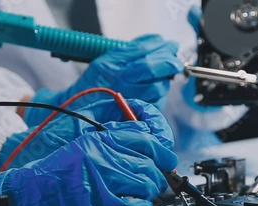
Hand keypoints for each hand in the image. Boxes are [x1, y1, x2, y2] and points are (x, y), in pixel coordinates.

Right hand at [0, 105, 177, 205]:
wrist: (35, 189)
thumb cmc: (62, 168)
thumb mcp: (88, 142)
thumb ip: (117, 139)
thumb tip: (148, 139)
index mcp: (103, 139)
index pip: (146, 139)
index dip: (163, 152)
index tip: (166, 160)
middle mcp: (106, 156)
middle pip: (151, 164)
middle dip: (157, 176)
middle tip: (153, 182)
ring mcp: (105, 179)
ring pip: (147, 184)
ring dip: (150, 192)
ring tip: (142, 194)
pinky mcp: (102, 203)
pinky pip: (137, 204)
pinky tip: (138, 205)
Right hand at [25, 34, 184, 126]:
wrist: (82, 110)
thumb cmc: (96, 83)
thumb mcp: (108, 59)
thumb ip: (132, 49)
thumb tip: (157, 41)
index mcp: (111, 66)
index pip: (142, 52)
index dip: (161, 47)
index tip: (170, 45)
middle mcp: (121, 83)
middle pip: (154, 69)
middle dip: (169, 62)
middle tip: (175, 60)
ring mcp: (130, 100)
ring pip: (159, 86)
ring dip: (166, 78)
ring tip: (164, 74)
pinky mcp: (138, 113)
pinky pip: (158, 101)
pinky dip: (161, 93)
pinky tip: (157, 88)